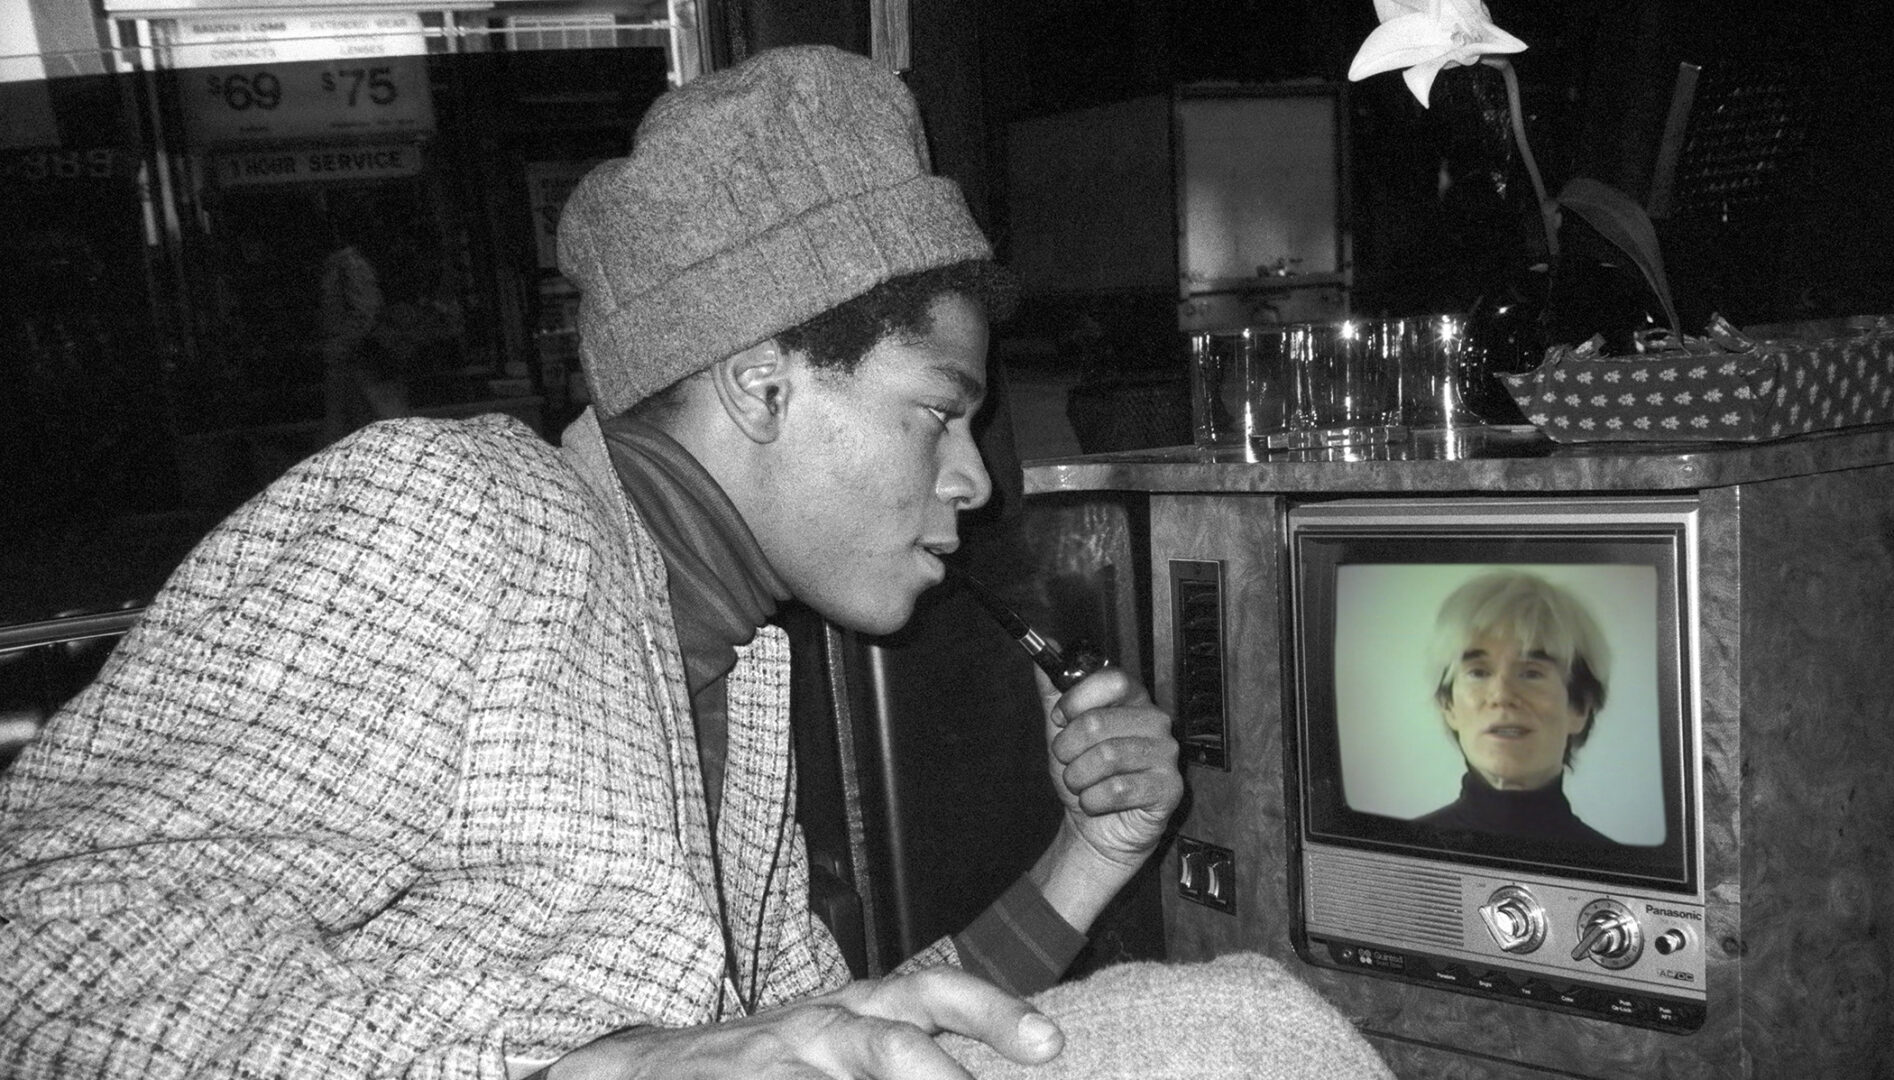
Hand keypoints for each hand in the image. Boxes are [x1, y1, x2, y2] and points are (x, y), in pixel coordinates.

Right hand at [547, 966, 1061, 1079]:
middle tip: (1024, 1056)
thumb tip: (1010, 1054)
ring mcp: (784, 1060)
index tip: (1051, 1043)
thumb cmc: (773, 1061)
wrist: (654, 1072)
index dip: (994, 1011)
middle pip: (898, 1030)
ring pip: (854, 1065)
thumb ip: (906, 1052)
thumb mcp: (844, 1043)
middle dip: (954, 1055)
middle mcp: (827, 1024)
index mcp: (860, 1006)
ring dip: (913, 1074)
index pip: (937, 991)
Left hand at [1030, 666, 1182, 927]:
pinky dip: (1094, 800)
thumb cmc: (1085, 775)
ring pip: (1107, 756)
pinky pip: (1120, 789)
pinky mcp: (1170, 788)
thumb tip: (1046, 645)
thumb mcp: (1061, 731)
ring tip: (1079, 784)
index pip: (1112, 679)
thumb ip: (1054, 690)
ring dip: (1078, 777)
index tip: (1060, 718)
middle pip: (1100, 721)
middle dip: (1068, 748)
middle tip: (1066, 761)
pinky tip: (1094, 803)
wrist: (1095, 826)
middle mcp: (1156, 722)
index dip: (1077, 699)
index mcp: (1134, 700)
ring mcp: (1167, 755)